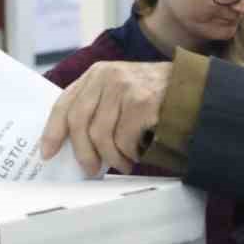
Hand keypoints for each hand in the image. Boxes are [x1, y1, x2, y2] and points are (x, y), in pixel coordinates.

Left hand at [39, 61, 170, 175]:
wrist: (195, 91)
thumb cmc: (156, 96)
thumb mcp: (122, 89)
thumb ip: (97, 105)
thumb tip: (71, 142)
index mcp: (97, 74)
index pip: (65, 103)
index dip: (53, 131)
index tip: (48, 153)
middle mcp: (108, 76)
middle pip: (79, 122)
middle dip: (83, 152)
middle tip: (90, 170)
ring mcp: (125, 88)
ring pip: (101, 136)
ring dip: (112, 158)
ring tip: (124, 163)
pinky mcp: (142, 103)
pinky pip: (124, 141)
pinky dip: (130, 154)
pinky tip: (137, 155)